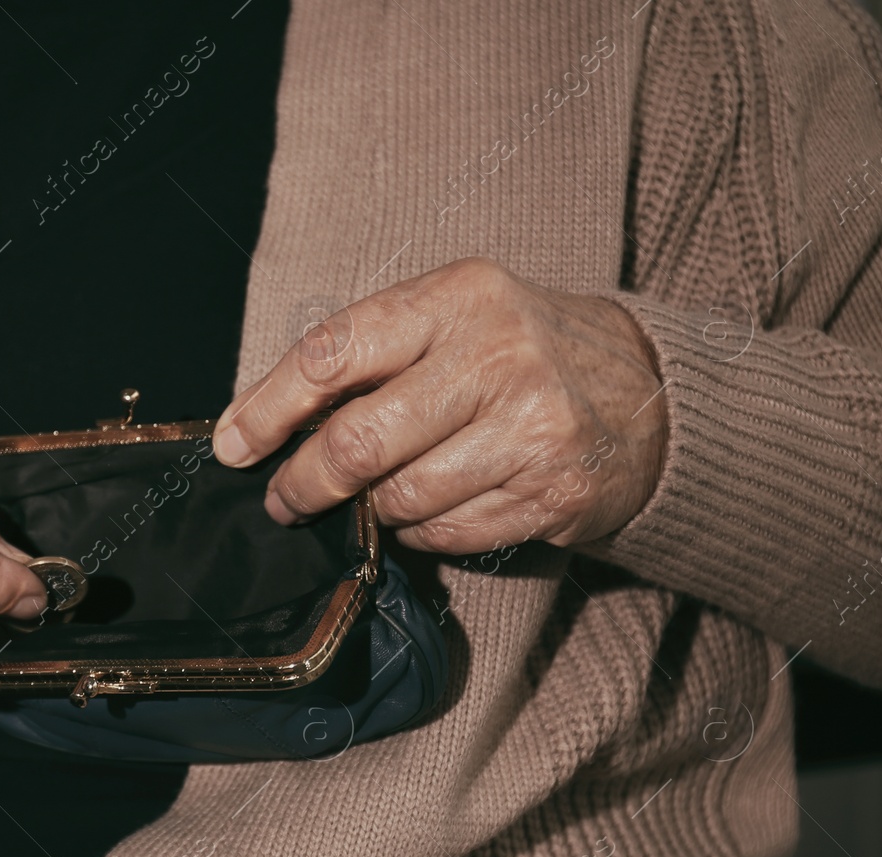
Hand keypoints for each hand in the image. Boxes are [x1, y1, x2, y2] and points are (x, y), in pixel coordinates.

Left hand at [212, 257, 666, 552]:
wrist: (648, 393)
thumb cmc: (519, 351)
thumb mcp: (452, 316)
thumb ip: (371, 355)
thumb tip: (266, 422)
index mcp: (456, 297)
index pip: (333, 353)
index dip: (268, 408)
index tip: (232, 446)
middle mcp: (497, 357)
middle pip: (359, 442)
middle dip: (305, 483)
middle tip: (285, 501)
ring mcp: (532, 428)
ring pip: (401, 499)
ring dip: (374, 511)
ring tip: (382, 496)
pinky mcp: (554, 493)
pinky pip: (448, 535)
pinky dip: (423, 533)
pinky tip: (437, 507)